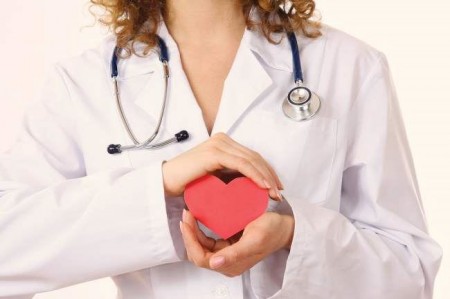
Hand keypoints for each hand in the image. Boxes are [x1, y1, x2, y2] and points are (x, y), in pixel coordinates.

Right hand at [162, 132, 282, 198]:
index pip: (252, 156)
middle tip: (279, 193)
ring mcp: (219, 144)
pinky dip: (255, 175)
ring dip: (266, 177)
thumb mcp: (215, 178)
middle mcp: (223, 140)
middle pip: (255, 157)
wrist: (166, 182)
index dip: (267, 171)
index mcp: (224, 143)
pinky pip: (241, 164)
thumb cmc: (188, 183)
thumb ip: (230, 176)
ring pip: (251, 160)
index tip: (276, 187)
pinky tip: (263, 186)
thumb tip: (251, 186)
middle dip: (270, 175)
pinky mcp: (215, 153)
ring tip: (274, 193)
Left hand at [180, 209, 294, 276]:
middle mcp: (226, 262)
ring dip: (192, 231)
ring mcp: (226, 253)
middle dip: (189, 235)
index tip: (187, 221)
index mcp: (231, 265)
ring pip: (200, 246)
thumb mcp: (253, 240)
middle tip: (186, 214)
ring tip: (190, 213)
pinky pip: (208, 240)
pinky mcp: (228, 244)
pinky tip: (198, 217)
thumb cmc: (272, 231)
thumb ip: (235, 254)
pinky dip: (200, 229)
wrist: (284, 227)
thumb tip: (215, 263)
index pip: (201, 258)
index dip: (190, 240)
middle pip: (198, 253)